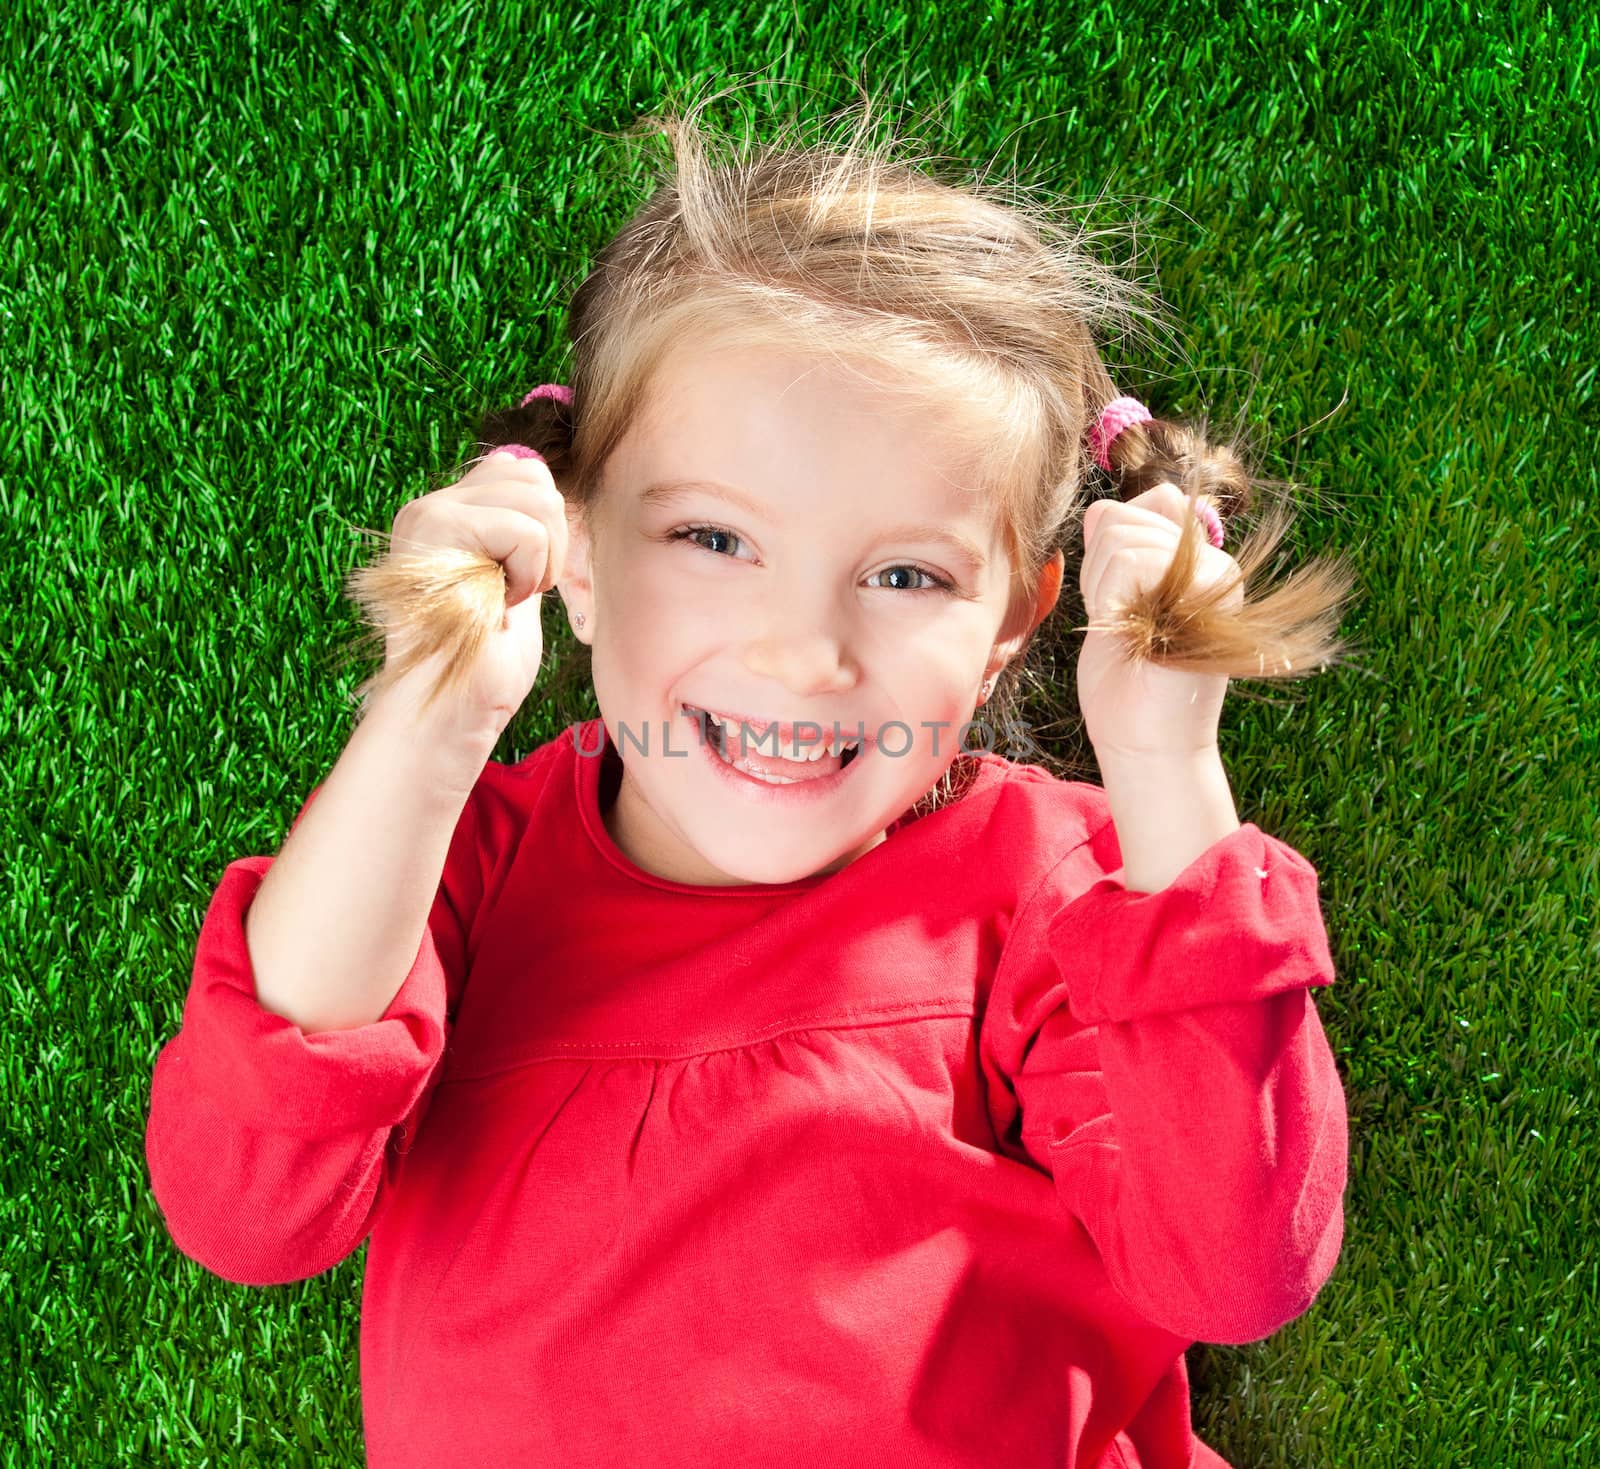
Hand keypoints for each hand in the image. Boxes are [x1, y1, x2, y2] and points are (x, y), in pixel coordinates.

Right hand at [382, 449, 570, 729]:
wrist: (449, 713)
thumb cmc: (485, 669)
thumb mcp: (517, 586)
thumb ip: (526, 538)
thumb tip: (550, 493)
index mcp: (448, 517)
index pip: (521, 469)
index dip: (548, 525)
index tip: (528, 582)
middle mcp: (431, 507)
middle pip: (535, 475)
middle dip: (552, 542)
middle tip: (518, 594)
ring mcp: (429, 513)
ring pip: (538, 498)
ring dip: (540, 562)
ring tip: (505, 600)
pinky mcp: (436, 526)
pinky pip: (526, 531)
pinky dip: (528, 576)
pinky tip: (496, 605)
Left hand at [1077, 482, 1244, 761]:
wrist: (1144, 742)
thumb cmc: (1125, 680)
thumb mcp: (1110, 600)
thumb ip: (1114, 549)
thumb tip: (1103, 506)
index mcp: (1200, 558)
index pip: (1144, 501)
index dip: (1109, 549)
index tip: (1119, 601)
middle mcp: (1215, 559)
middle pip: (1123, 516)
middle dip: (1099, 571)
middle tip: (1122, 623)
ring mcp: (1214, 573)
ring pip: (1120, 537)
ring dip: (1101, 589)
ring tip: (1129, 632)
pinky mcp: (1205, 589)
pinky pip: (1127, 560)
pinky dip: (1109, 599)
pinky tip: (1129, 634)